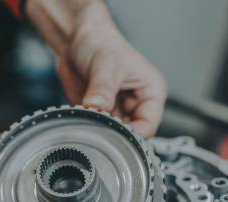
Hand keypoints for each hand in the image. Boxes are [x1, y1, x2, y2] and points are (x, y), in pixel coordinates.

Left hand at [27, 0, 166, 136]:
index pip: (149, 125)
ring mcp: (118, 110)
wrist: (77, 40)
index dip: (133, 134)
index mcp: (151, 91)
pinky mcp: (101, 113)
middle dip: (115, 134)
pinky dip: (90, 127)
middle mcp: (137, 103)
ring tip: (89, 119)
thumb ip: (102, 89)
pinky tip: (83, 117)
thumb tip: (98, 107)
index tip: (114, 136)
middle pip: (131, 133)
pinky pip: (98, 129)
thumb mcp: (105, 65)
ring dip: (101, 131)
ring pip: (113, 134)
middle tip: (98, 128)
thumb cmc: (100, 44)